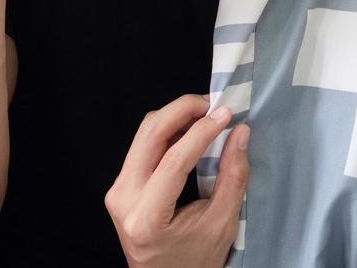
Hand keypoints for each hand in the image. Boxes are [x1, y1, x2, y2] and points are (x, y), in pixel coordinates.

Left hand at [104, 93, 251, 267]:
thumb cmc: (197, 261)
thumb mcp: (221, 225)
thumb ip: (232, 177)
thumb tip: (239, 132)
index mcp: (145, 217)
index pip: (174, 160)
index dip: (201, 132)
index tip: (226, 114)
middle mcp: (123, 199)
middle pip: (150, 134)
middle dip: (183, 110)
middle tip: (213, 104)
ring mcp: (117, 191)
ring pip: (144, 134)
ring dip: (175, 116)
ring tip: (205, 115)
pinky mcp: (120, 186)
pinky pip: (142, 146)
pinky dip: (167, 131)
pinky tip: (190, 130)